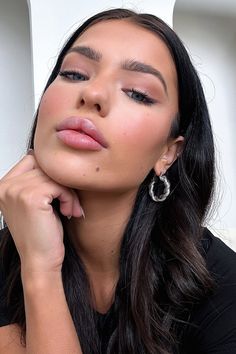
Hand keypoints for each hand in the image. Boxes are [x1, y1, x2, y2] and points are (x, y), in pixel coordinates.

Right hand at [0, 151, 82, 273]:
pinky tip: (68, 212)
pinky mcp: (30, 197)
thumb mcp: (34, 202)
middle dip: (62, 185)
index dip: (50, 174)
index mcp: (2, 186)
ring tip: (69, 210)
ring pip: (55, 176)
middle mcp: (5, 186)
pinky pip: (60, 186)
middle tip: (69, 205)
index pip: (31, 160)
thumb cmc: (41, 234)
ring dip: (68, 193)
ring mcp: (16, 190)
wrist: (40, 261)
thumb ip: (36, 180)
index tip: (57, 194)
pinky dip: (69, 198)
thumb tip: (44, 156)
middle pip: (45, 167)